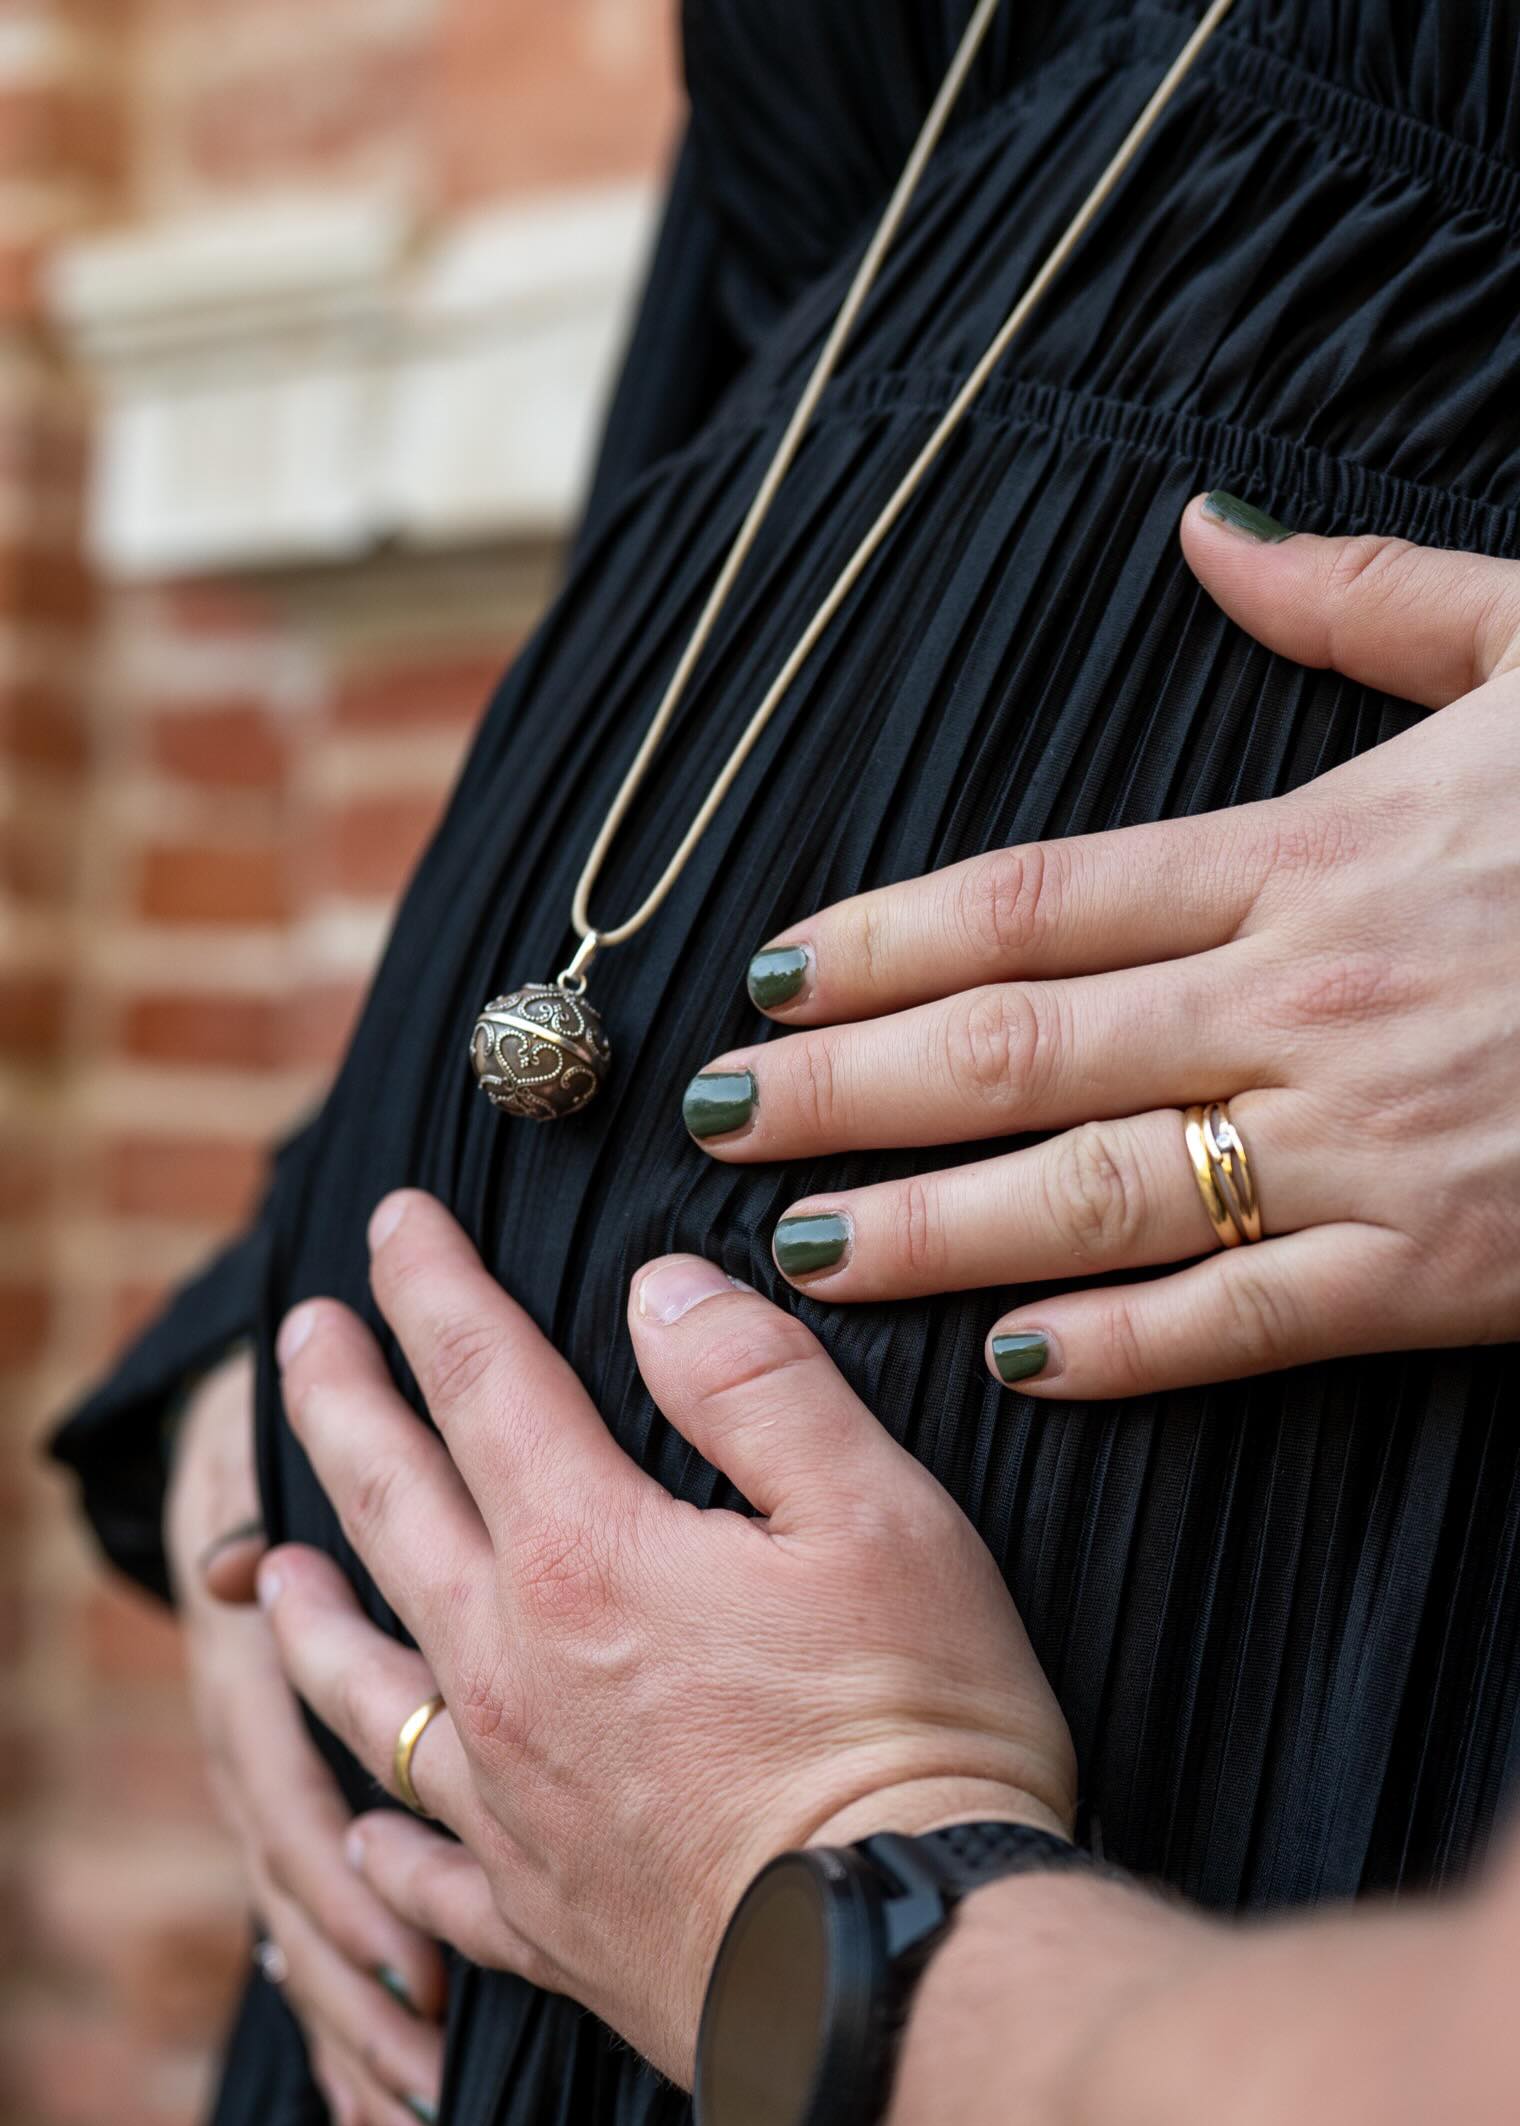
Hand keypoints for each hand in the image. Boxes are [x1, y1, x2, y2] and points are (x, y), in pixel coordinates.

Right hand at [165, 1349, 445, 2125]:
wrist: (256, 1417)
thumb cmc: (284, 1440)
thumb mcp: (258, 1465)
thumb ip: (252, 1526)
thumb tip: (236, 1573)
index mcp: (244, 1678)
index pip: (284, 1811)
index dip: (340, 1895)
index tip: (418, 1974)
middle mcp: (248, 1747)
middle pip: (293, 1901)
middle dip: (354, 2005)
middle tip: (426, 2108)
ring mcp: (268, 1779)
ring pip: (299, 1926)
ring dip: (348, 2025)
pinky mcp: (297, 1796)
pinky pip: (312, 1920)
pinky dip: (341, 2007)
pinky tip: (374, 2110)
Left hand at [256, 1197, 1075, 2084]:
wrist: (890, 1972)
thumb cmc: (909, 1737)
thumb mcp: (880, 1517)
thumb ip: (757, 1386)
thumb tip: (659, 1288)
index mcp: (588, 1555)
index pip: (484, 1380)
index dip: (433, 1287)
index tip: (393, 1222)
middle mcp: (511, 1670)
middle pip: (392, 1507)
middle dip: (340, 1404)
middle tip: (300, 1336)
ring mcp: (508, 1802)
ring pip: (364, 1686)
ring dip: (314, 1611)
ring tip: (274, 1567)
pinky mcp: (537, 1919)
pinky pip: (424, 1869)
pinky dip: (384, 1839)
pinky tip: (370, 1829)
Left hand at [683, 497, 1519, 1396]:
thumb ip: (1363, 598)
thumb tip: (1210, 528)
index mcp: (1312, 852)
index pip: (1038, 896)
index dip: (884, 939)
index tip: (774, 979)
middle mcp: (1306, 998)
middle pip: (1020, 1047)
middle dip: (849, 1092)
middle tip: (717, 1127)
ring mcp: (1366, 1143)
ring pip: (1100, 1191)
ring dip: (935, 1225)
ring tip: (805, 1249)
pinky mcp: (1439, 1266)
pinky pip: (1247, 1320)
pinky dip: (1124, 1348)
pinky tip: (1012, 1362)